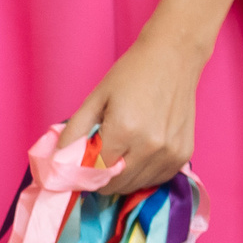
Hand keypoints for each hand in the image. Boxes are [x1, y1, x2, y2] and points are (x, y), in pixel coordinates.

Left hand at [60, 34, 205, 195]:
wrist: (174, 57)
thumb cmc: (132, 73)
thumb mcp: (96, 98)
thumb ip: (75, 131)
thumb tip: (58, 159)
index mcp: (124, 130)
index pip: (96, 172)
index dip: (84, 173)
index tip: (80, 166)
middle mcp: (150, 146)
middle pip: (116, 184)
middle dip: (101, 179)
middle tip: (98, 160)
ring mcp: (170, 153)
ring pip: (136, 185)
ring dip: (122, 178)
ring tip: (120, 154)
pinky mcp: (184, 155)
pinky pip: (157, 179)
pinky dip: (143, 174)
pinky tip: (139, 154)